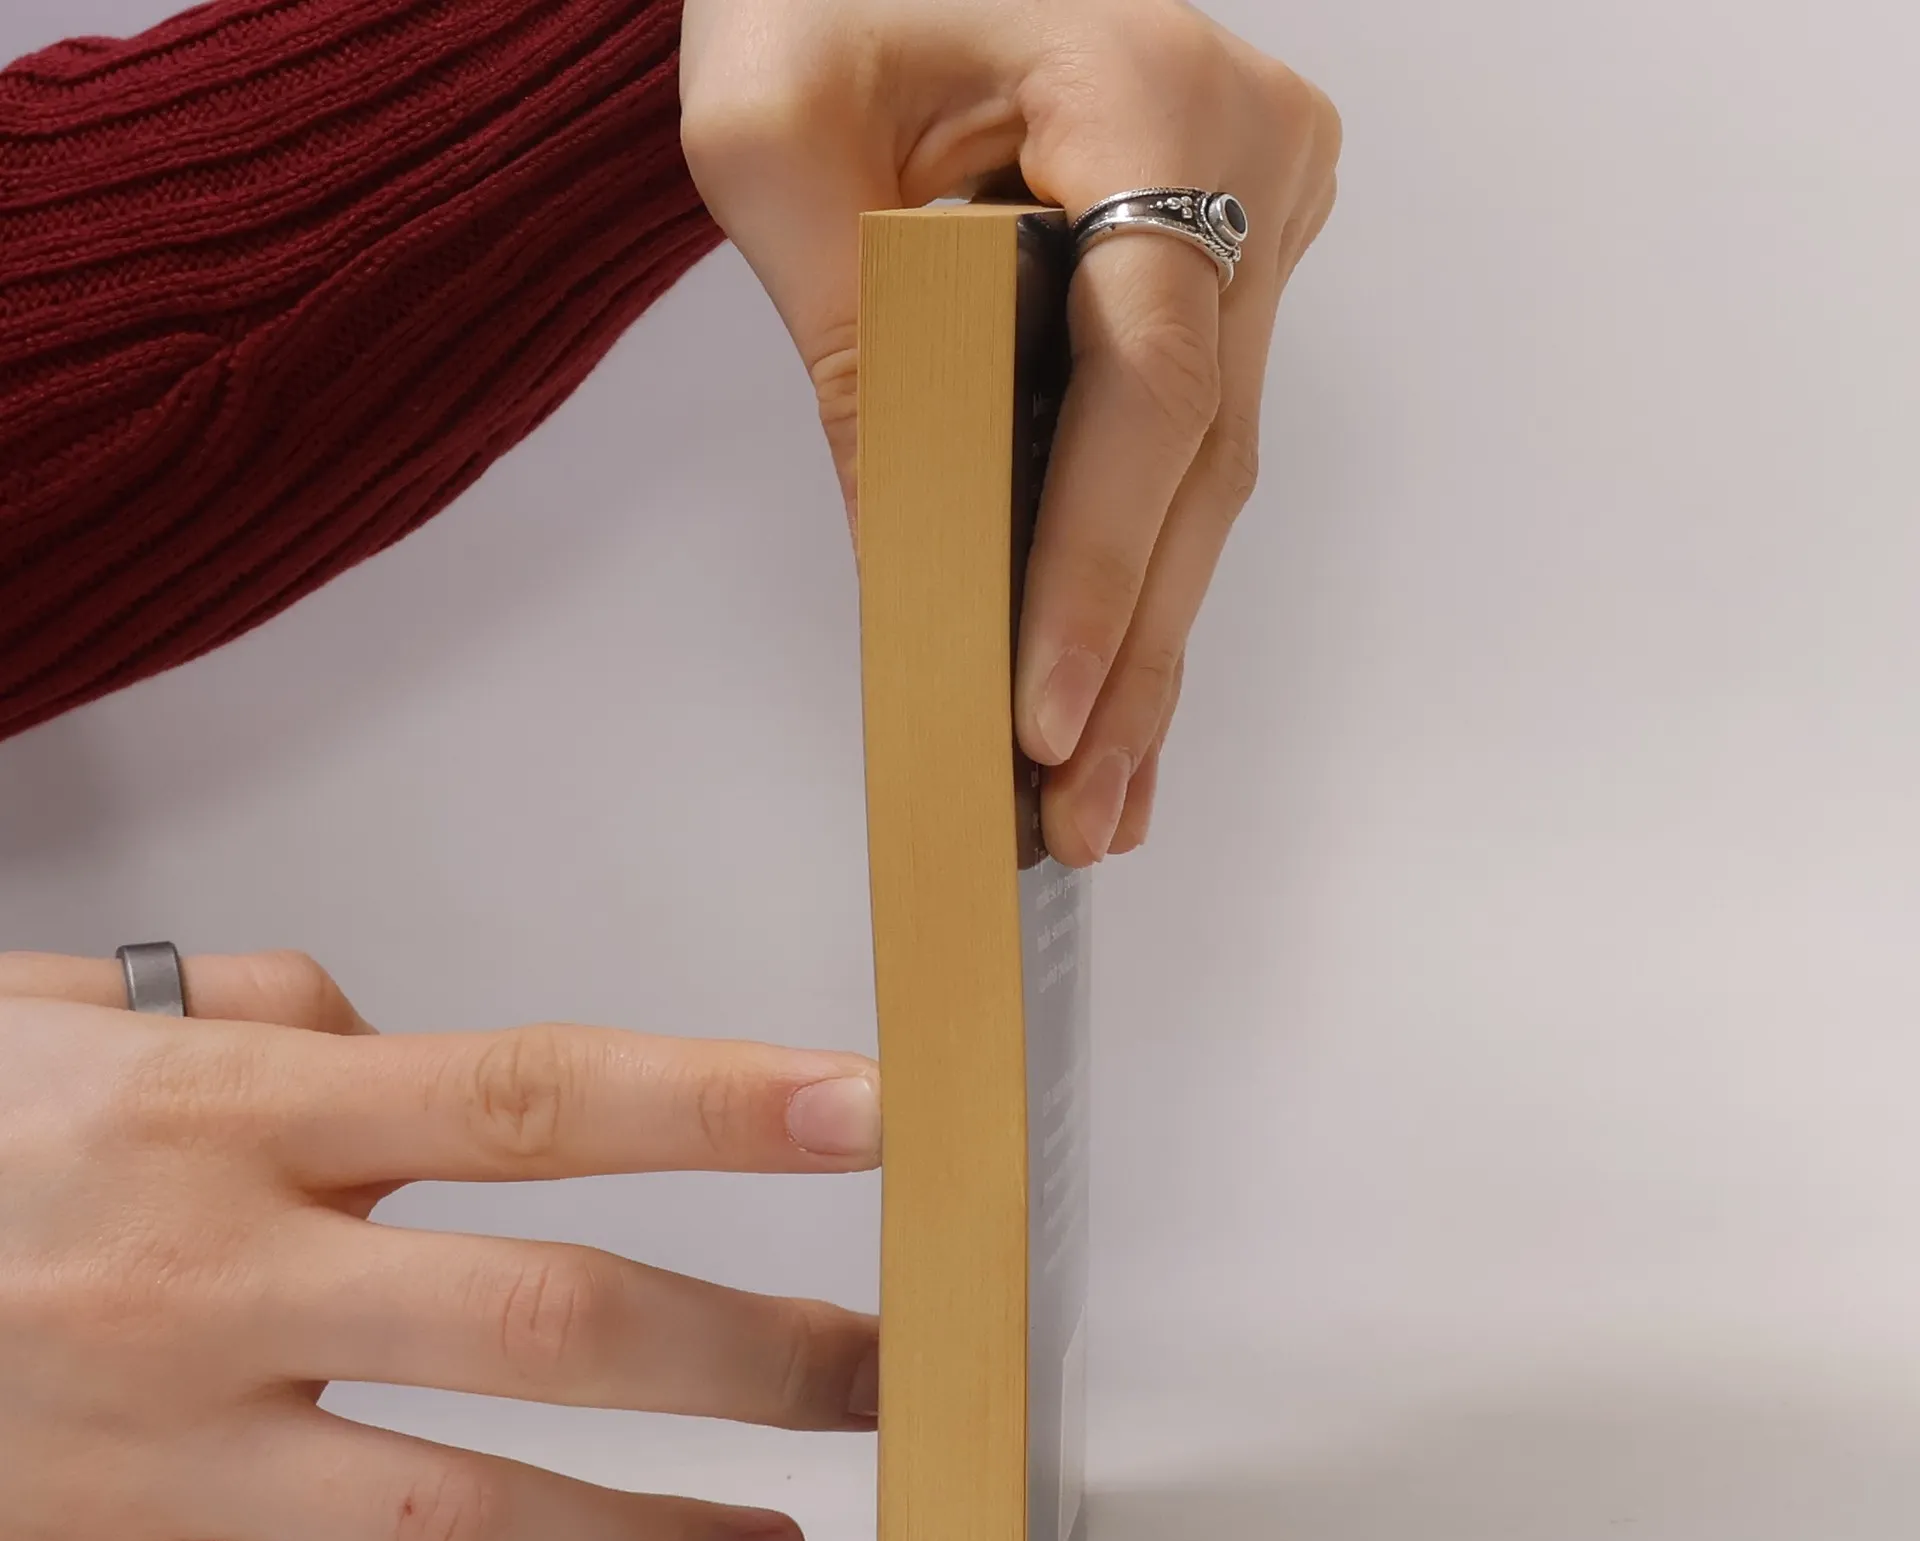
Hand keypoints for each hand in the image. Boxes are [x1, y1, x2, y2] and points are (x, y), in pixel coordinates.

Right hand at [0, 950, 881, 1540]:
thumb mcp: (75, 1018)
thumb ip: (279, 1010)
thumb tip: (419, 1035)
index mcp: (223, 1113)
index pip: (527, 1096)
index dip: (715, 1104)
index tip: (866, 1111)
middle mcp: (213, 1280)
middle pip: (545, 1323)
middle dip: (746, 1354)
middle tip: (885, 1373)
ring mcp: (167, 1448)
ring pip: (462, 1516)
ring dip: (651, 1540)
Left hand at [681, 0, 1339, 864]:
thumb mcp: (777, 133)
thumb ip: (848, 342)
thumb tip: (909, 568)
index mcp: (1151, 88)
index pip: (1145, 377)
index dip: (1094, 563)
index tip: (1039, 713)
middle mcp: (1246, 155)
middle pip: (1197, 458)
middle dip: (1128, 653)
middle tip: (1081, 817)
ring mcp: (1254, 209)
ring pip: (1202, 472)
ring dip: (1140, 640)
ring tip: (1098, 799)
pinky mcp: (1221, 263)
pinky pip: (1182, 441)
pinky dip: (1132, 564)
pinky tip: (1114, 688)